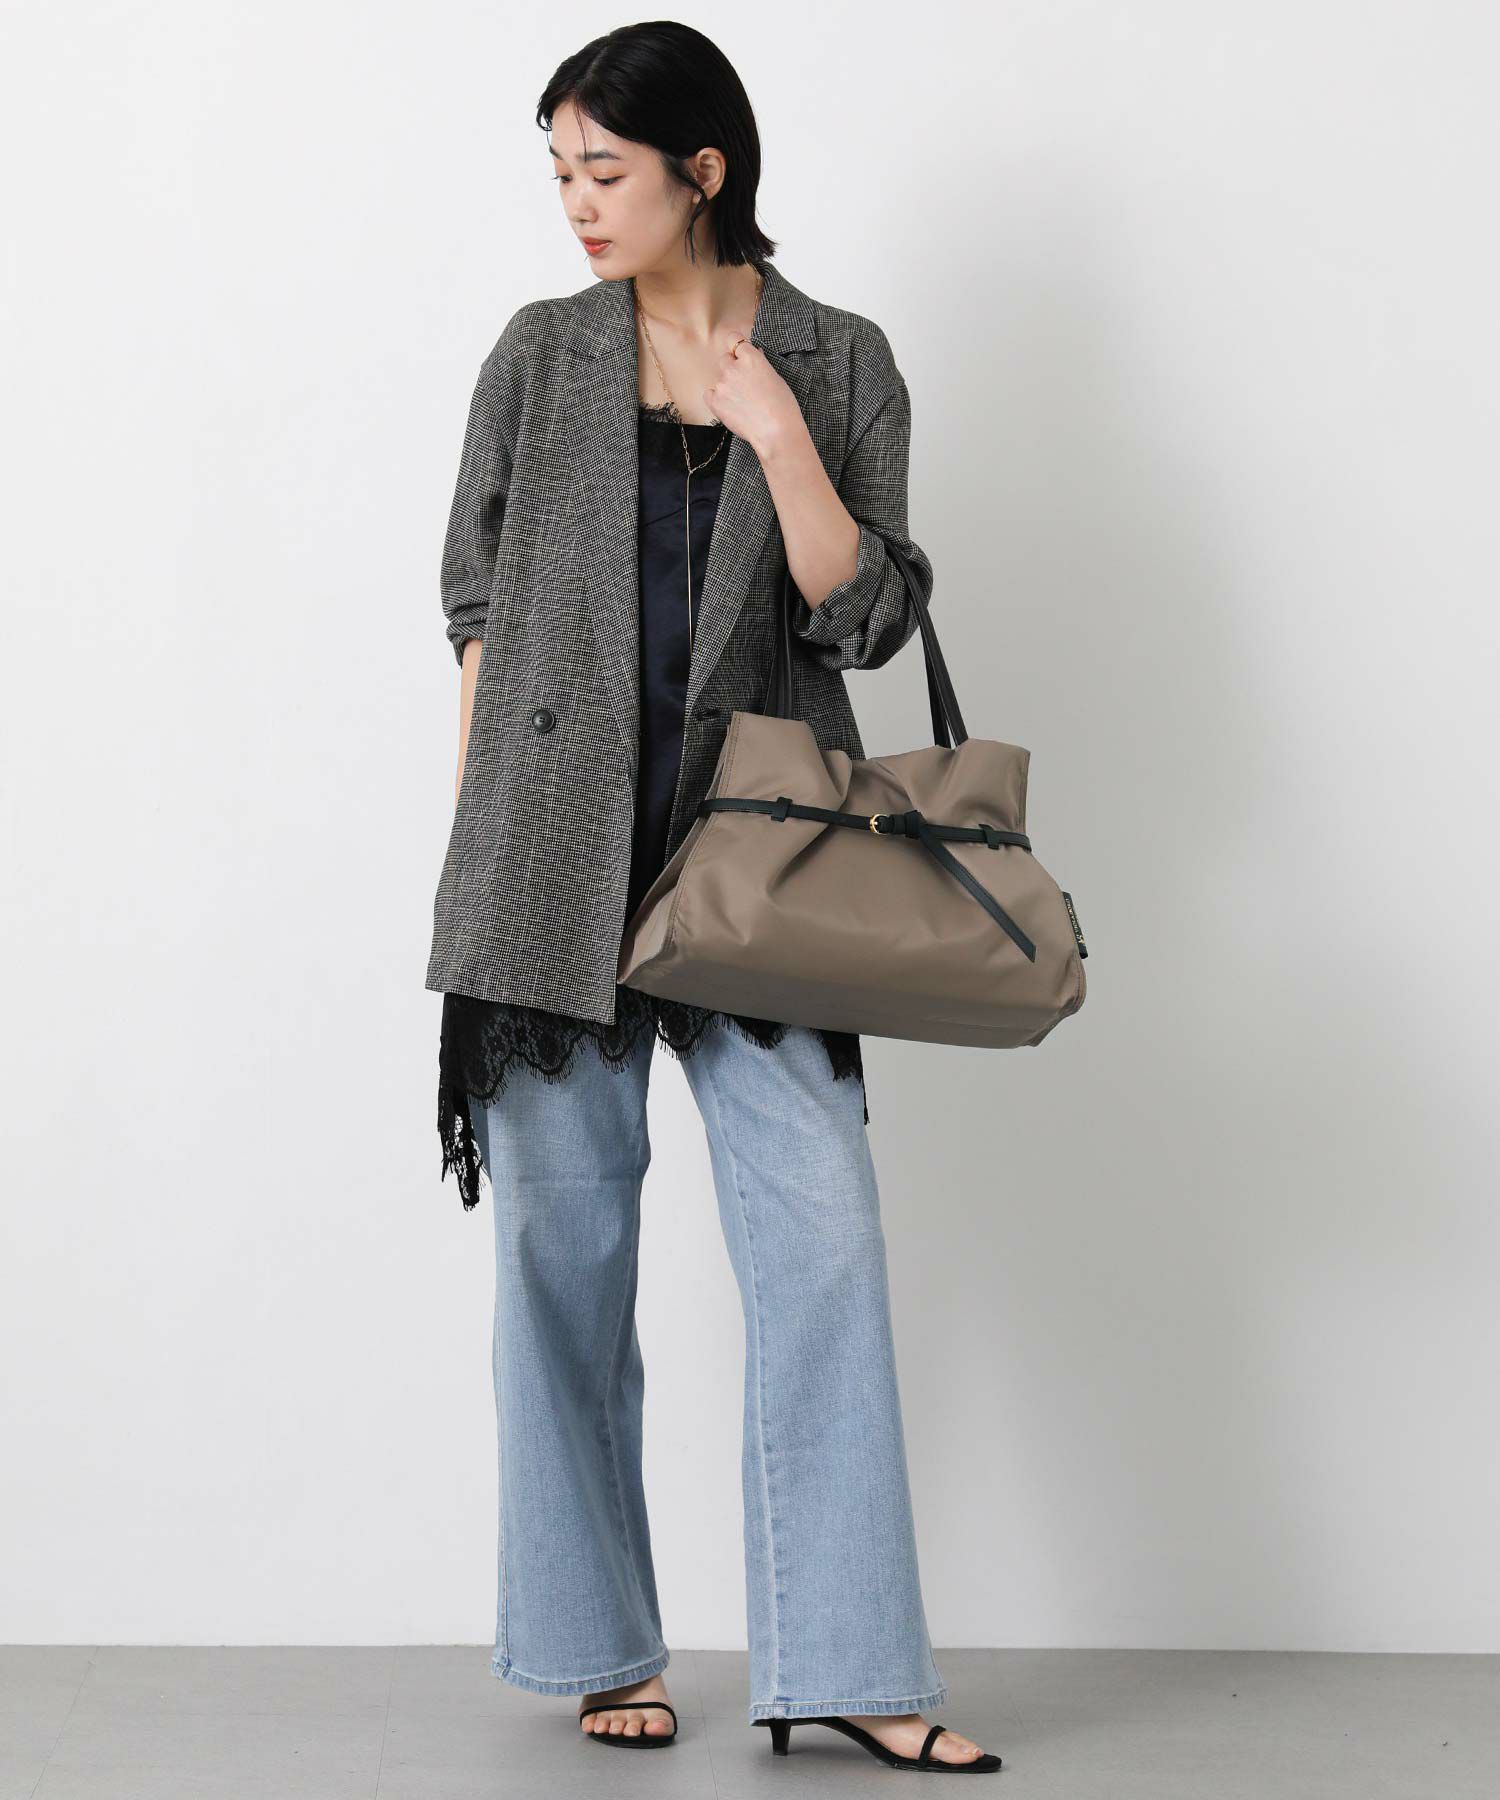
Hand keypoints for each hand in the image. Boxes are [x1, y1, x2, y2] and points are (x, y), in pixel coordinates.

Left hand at [703, 336, 807, 460]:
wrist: (776, 432)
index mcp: (751, 357)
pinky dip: (716, 399)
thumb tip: (753, 355)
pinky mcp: (715, 402)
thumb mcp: (775, 377)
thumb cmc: (782, 406)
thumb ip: (759, 364)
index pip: (733, 339)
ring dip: (726, 386)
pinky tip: (730, 407)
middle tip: (743, 384)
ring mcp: (722, 384)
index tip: (740, 355)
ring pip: (719, 379)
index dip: (737, 348)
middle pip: (724, 359)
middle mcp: (733, 367)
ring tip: (742, 402)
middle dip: (731, 368)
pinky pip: (709, 394)